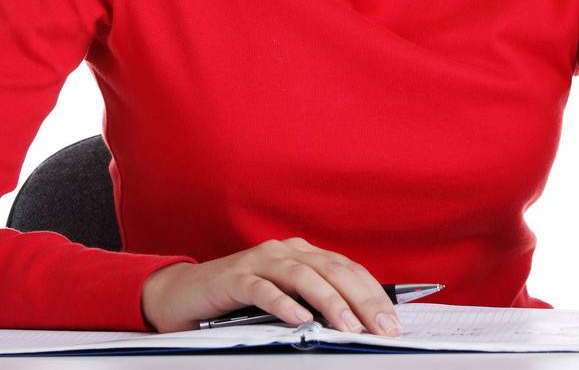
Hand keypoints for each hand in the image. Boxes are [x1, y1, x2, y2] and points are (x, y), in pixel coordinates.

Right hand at [141, 237, 402, 336]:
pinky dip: (283, 304)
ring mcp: (259, 261)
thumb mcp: (285, 299)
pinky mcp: (233, 278)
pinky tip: (299, 321)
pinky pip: (262, 289)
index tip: (393, 321)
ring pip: (303, 276)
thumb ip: (314, 303)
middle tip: (381, 328)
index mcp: (302, 254)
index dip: (373, 293)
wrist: (185, 294)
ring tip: (348, 327)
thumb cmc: (239, 300)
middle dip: (362, 300)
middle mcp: (284, 251)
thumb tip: (358, 324)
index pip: (348, 269)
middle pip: (333, 270)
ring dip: (329, 302)